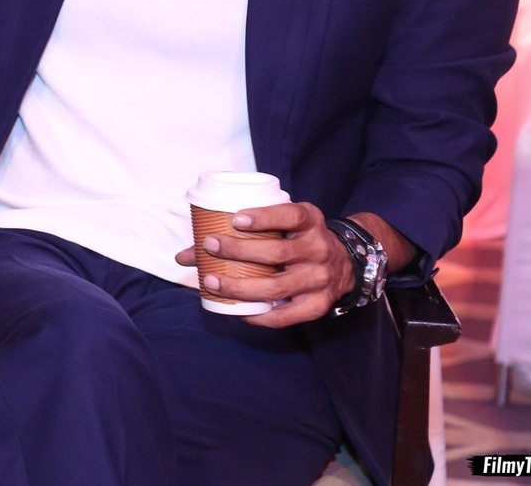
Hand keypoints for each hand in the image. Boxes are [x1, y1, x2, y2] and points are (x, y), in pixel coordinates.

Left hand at [172, 201, 351, 327]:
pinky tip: (236, 311)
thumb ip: (240, 232)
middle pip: (277, 252)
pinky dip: (258, 315)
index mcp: (310, 221)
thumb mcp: (281, 225)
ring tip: (211, 282)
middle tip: (210, 245)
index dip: (264, 217)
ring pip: (277, 286)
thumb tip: (184, 255)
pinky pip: (285, 315)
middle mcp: (318, 249)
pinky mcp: (318, 305)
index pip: (290, 216)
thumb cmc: (297, 239)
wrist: (345, 263)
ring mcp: (321, 279)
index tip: (235, 218)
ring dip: (240, 286)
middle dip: (239, 250)